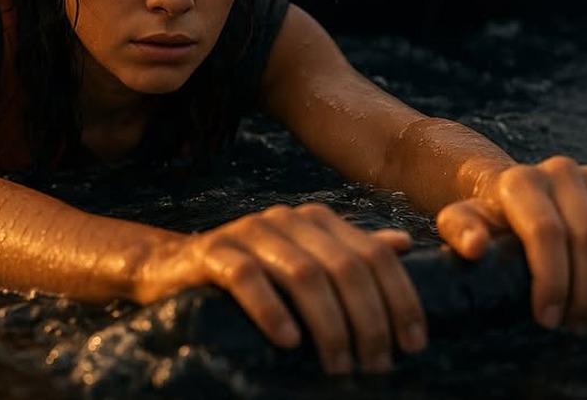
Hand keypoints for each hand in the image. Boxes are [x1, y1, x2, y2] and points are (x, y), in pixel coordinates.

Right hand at [134, 203, 427, 374]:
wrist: (172, 269)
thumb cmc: (249, 276)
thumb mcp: (304, 263)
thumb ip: (350, 253)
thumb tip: (403, 245)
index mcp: (318, 221)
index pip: (376, 255)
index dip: (402, 300)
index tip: (413, 345)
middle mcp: (288, 219)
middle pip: (346, 267)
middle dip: (369, 321)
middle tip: (375, 366)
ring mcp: (249, 232)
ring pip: (304, 275)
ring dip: (329, 326)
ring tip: (338, 366)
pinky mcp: (214, 253)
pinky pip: (248, 279)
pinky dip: (272, 311)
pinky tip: (288, 342)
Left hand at [435, 156, 586, 333]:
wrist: (517, 194)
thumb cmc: (491, 219)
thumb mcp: (463, 221)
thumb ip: (460, 230)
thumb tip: (476, 247)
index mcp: (521, 182)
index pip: (546, 233)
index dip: (552, 280)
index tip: (548, 319)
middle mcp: (561, 172)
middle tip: (581, 327)